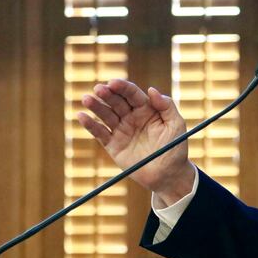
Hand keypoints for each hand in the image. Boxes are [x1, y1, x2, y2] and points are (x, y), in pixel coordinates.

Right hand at [77, 79, 194, 205]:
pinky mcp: (112, 145)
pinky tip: (82, 116)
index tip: (113, 83)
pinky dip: (90, 125)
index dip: (123, 87)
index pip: (132, 94)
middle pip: (117, 101)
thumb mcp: (176, 124)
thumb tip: (151, 90)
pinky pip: (99, 133)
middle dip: (107, 94)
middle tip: (99, 89)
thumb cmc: (175, 147)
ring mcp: (121, 130)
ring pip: (106, 114)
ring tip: (87, 99)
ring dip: (96, 106)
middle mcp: (132, 117)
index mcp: (147, 109)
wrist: (168, 175)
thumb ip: (167, 106)